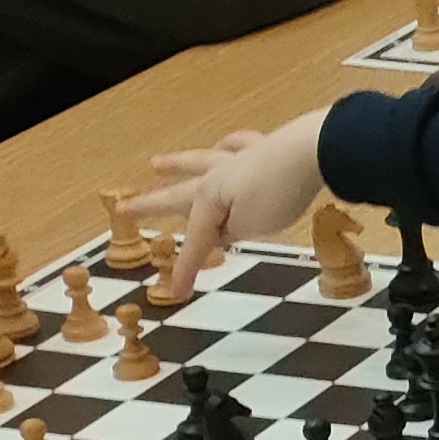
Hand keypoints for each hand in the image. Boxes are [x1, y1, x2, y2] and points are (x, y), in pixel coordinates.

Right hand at [150, 115, 332, 291]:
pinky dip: (228, 147)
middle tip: (124, 208)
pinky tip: (224, 146)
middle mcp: (218, 174)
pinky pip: (239, 146)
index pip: (195, 241)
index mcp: (210, 197)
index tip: (178, 294)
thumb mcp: (251, 223)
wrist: (314, 151)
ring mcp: (240, 157)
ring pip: (202, 161)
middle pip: (179, 194)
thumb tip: (225, 229)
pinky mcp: (266, 147)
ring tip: (158, 164)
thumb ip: (233, 229)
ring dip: (178, 164)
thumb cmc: (281, 190)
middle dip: (151, 205)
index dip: (185, 268)